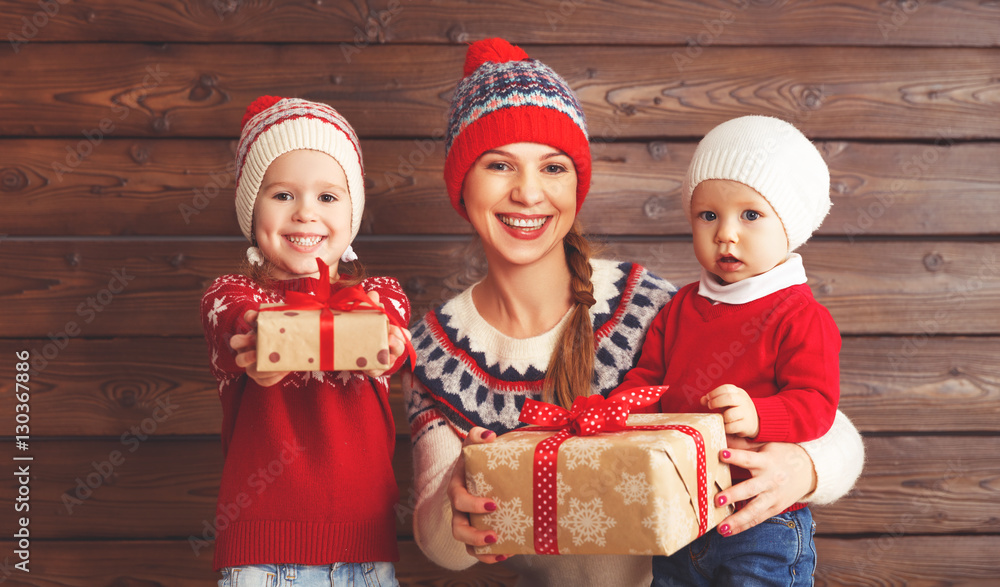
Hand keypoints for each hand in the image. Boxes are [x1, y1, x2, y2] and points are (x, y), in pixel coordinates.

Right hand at [230, 309, 290, 387]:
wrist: (288, 345)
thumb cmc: (275, 332)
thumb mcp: (270, 322)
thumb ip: (263, 316)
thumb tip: (253, 315)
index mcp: (244, 342)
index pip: (235, 341)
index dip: (242, 340)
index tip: (255, 336)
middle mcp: (245, 356)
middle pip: (239, 360)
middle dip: (247, 358)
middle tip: (257, 354)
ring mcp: (252, 369)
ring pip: (252, 373)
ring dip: (263, 370)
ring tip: (276, 365)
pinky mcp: (262, 379)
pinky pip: (264, 382)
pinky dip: (273, 377)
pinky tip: (284, 370)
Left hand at [362, 291, 411, 377]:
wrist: (346, 345)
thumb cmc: (361, 329)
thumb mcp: (366, 316)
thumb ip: (371, 306)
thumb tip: (374, 294)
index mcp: (392, 335)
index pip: (404, 335)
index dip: (401, 334)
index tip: (393, 329)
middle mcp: (390, 349)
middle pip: (400, 348)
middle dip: (397, 344)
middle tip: (390, 338)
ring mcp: (382, 361)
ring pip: (390, 361)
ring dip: (389, 356)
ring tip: (383, 351)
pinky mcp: (371, 370)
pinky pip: (375, 371)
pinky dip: (373, 369)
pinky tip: (369, 366)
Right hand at [447, 427, 507, 563]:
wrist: (475, 471)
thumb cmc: (475, 459)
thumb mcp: (473, 445)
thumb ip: (477, 435)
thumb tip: (489, 436)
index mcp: (457, 488)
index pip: (458, 499)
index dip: (472, 505)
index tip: (492, 505)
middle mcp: (459, 509)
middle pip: (457, 528)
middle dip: (473, 534)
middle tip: (494, 534)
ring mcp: (467, 522)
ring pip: (466, 544)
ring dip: (481, 549)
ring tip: (500, 549)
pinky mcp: (477, 530)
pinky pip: (478, 549)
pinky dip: (489, 555)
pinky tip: (506, 553)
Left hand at [702, 384, 758, 437]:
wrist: (755, 421)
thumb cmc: (735, 409)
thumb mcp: (726, 402)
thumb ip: (714, 399)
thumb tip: (702, 400)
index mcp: (738, 392)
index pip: (726, 388)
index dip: (714, 392)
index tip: (708, 398)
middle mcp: (743, 401)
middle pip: (729, 398)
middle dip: (716, 402)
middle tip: (710, 406)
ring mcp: (746, 413)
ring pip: (730, 414)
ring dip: (721, 417)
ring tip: (720, 418)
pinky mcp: (746, 425)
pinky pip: (731, 427)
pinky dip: (725, 427)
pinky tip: (724, 426)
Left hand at [714, 437, 816, 536]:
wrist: (809, 470)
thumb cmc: (781, 455)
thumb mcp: (766, 445)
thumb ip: (744, 445)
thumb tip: (720, 435)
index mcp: (767, 461)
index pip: (749, 458)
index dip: (736, 456)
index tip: (722, 454)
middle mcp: (770, 480)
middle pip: (751, 489)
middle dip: (734, 495)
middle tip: (717, 500)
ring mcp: (773, 497)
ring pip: (755, 510)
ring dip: (737, 519)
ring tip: (721, 527)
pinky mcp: (775, 508)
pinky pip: (758, 519)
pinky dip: (743, 526)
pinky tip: (728, 532)